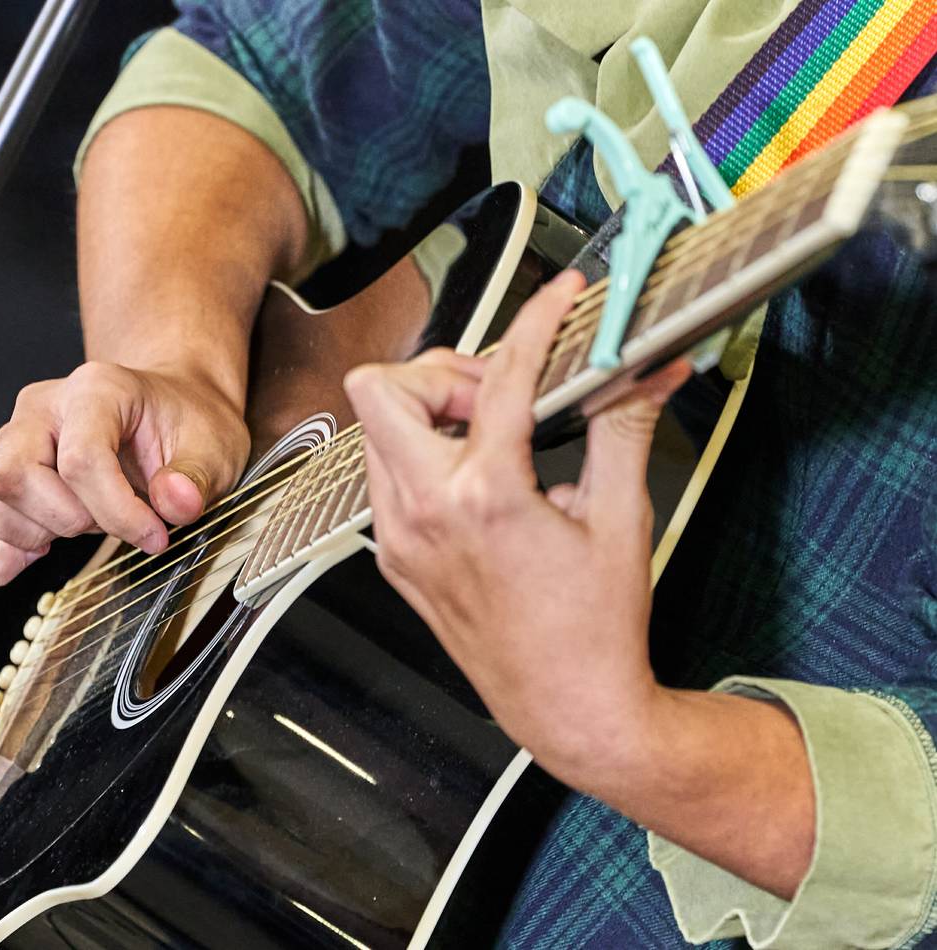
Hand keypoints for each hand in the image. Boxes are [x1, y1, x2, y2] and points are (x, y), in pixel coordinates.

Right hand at [0, 361, 250, 585]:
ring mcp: (19, 435)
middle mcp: (47, 407)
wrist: (174, 408)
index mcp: (98, 390)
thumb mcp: (214, 448)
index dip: (117, 512)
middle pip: (14, 474)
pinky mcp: (8, 466)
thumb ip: (195, 478)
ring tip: (86, 525)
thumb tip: (175, 503)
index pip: (81, 459)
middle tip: (113, 523)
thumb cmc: (188, 422)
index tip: (155, 536)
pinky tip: (25, 558)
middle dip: (66, 519)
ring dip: (34, 532)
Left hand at [344, 270, 690, 782]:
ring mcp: (401, 539)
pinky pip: (385, 478)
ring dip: (426, 412)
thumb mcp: (620, 518)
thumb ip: (626, 428)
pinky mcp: (396, 559)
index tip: (557, 300)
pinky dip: (422, 456)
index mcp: (486, 496)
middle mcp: (426, 513)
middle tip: (495, 391)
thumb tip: (646, 372)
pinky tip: (475, 480)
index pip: (501, 375)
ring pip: (374, 430)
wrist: (566, 706)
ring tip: (488, 432)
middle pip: (382, 387)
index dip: (536, 319)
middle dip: (439, 371)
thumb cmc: (595, 629)